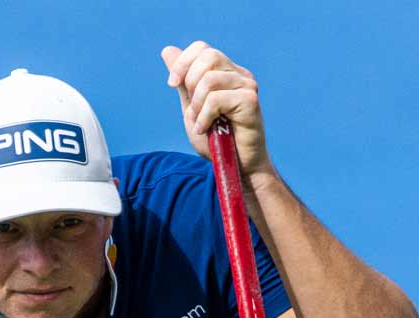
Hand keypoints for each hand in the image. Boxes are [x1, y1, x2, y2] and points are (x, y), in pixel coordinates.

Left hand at [161, 41, 270, 178]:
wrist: (235, 168)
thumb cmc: (216, 141)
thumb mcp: (191, 107)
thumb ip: (182, 81)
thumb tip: (167, 50)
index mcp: (226, 72)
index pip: (202, 48)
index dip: (183, 62)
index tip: (171, 83)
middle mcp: (240, 75)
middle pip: (208, 55)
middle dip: (189, 81)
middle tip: (192, 108)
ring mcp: (248, 86)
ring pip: (210, 79)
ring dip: (197, 105)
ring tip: (200, 123)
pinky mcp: (251, 101)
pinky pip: (216, 99)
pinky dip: (204, 117)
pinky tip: (206, 130)